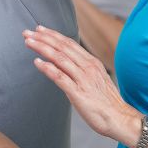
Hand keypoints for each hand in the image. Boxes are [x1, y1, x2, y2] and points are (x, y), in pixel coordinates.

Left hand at [25, 25, 137, 142]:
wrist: (119, 118)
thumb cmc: (106, 102)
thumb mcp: (96, 79)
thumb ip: (81, 69)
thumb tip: (64, 64)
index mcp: (92, 62)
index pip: (69, 43)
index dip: (53, 35)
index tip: (40, 29)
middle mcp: (87, 67)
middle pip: (62, 47)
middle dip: (43, 38)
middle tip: (28, 32)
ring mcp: (83, 79)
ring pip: (59, 58)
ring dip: (42, 48)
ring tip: (29, 42)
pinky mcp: (78, 93)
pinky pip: (60, 77)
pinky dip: (47, 68)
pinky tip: (37, 62)